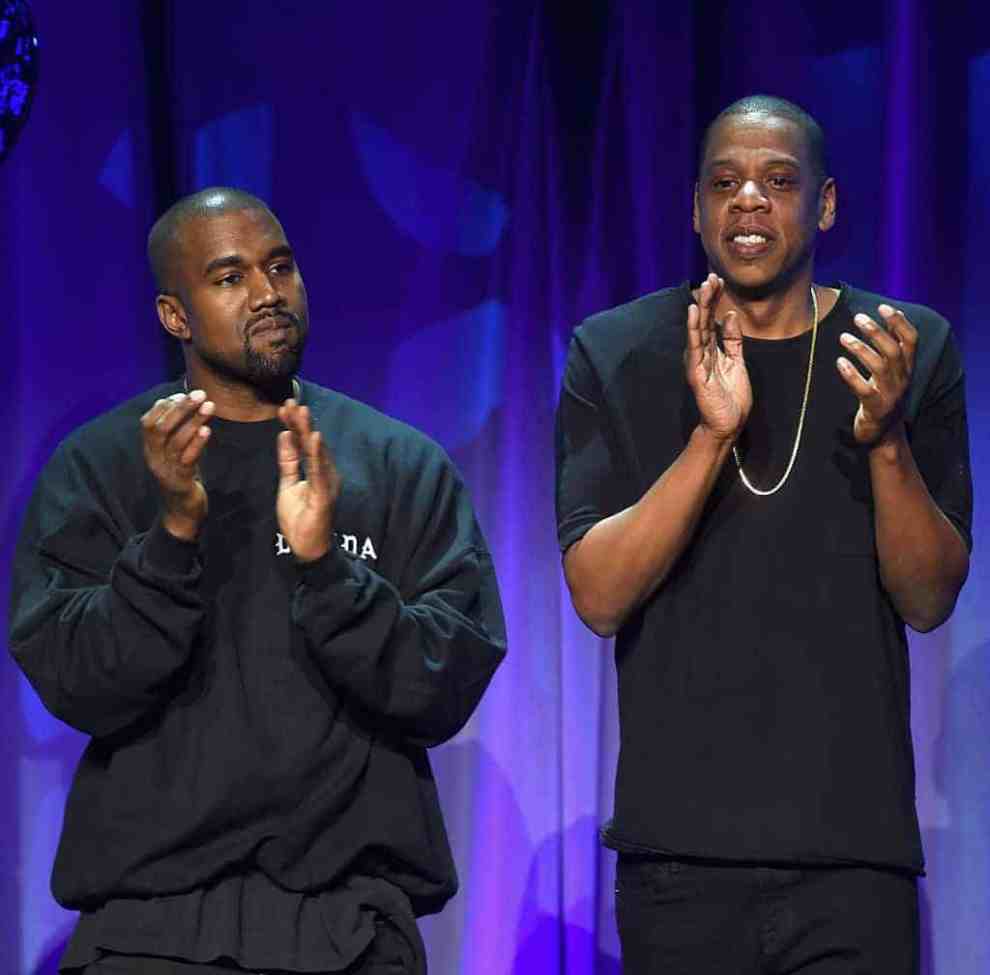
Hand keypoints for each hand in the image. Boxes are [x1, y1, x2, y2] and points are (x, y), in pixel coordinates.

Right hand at [141, 391, 214, 540]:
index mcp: (150, 450)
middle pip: (161, 427)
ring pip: (175, 440)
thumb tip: (186, 404)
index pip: (148, 422)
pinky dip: (197, 443)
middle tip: (200, 394)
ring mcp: (166, 471)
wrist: (181, 515)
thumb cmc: (182, 479)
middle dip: (181, 408)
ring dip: (193, 420)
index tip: (182, 394)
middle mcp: (154, 459)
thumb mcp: (177, 454)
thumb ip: (177, 433)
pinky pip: (187, 459)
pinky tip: (207, 430)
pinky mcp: (180, 482)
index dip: (164, 406)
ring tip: (209, 406)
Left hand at [277, 400, 340, 561]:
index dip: (294, 425)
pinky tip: (313, 438)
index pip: (303, 443)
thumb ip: (288, 461)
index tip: (283, 407)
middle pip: (311, 443)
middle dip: (301, 422)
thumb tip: (284, 435)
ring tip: (302, 413)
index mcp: (315, 470)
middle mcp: (325, 473)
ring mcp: (327, 483)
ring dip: (309, 431)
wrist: (307, 548)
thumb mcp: (288, 484)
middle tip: (291, 402)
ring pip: (316, 453)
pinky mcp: (325, 495)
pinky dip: (317, 454)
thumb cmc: (300, 518)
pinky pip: (320, 471)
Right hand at [684, 273, 751, 441]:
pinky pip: (695, 348)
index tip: (719, 280)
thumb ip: (733, 340)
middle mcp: (701, 353)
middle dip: (708, 298)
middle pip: (704, 320)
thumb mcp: (737, 362)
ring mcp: (697, 362)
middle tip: (711, 276)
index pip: (712, 320)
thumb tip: (732, 315)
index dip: (715, 300)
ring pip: (699, 329)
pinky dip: (695, 329)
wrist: (728, 423)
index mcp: (711, 349)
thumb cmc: (731, 397)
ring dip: (702, 308)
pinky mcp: (697, 373)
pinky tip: (695, 313)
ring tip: (704, 287)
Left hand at [837, 305, 916, 445]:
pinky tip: (839, 362)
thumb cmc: (883, 393)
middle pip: (893, 350)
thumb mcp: (891, 370)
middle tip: (858, 318)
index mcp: (907, 367)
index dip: (899, 322)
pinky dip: (851, 374)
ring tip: (843, 337)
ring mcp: (890, 393)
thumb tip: (886, 315)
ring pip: (880, 367)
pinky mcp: (875, 407)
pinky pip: (864, 389)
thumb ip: (890, 345)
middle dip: (876, 332)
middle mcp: (902, 378)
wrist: (882, 432)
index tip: (883, 306)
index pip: (911, 339)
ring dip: (861, 349)